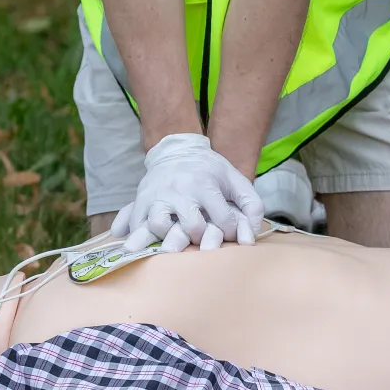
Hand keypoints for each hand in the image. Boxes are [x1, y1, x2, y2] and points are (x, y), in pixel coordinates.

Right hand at [114, 134, 266, 252]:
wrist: (177, 149)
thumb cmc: (209, 170)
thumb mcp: (235, 180)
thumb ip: (252, 205)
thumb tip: (250, 238)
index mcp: (205, 184)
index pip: (224, 220)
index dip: (230, 232)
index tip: (228, 232)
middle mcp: (180, 190)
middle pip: (192, 227)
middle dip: (201, 238)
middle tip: (202, 235)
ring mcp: (158, 195)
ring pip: (159, 226)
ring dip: (169, 237)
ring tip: (177, 236)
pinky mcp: (141, 199)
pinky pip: (137, 224)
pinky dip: (143, 236)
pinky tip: (153, 239)